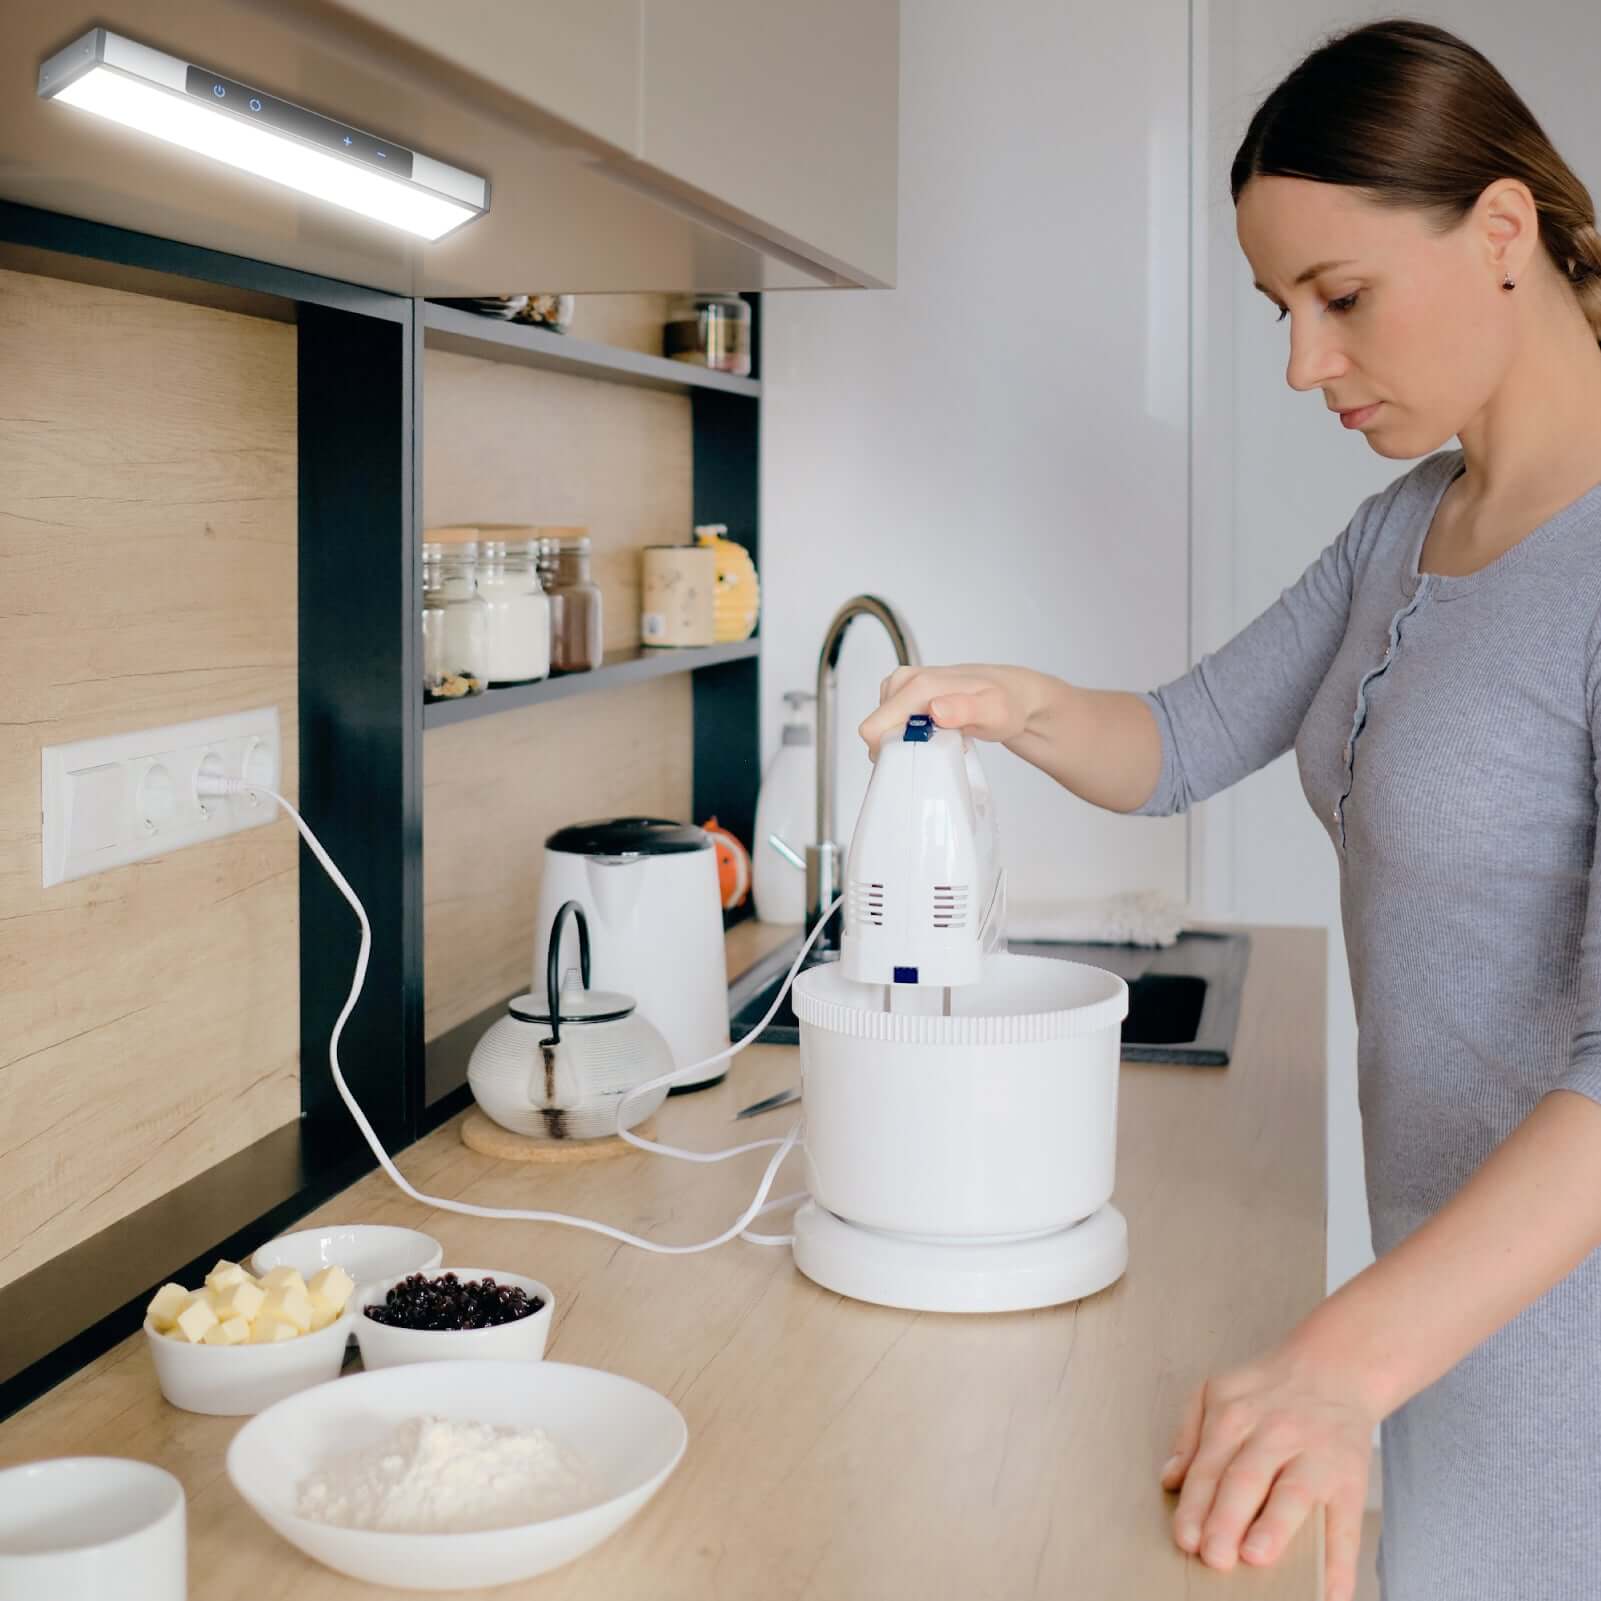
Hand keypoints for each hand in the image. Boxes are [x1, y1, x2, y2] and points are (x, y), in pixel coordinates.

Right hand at [857, 664, 1050, 754]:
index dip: (892, 752)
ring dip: (906, 742)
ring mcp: (903, 686)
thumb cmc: (1004, 703)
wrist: (1013, 694)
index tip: (921, 757)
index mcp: (918, 685)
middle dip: (899, 747)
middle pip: (876, 730)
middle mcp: (905, 681)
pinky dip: (909, 734)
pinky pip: (893, 723)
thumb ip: (964, 709)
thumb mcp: (992, 711)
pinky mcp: (906, 694)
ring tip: (937, 740)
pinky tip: (934, 733)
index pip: (874, 728)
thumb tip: (935, 708)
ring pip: (883, 728)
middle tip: (934, 748)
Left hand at [1160, 1339, 1380, 1600]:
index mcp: (1236, 1415)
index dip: (1196, 1503)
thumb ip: (1190, 1434)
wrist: (1335, 1368)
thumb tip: (1169, 1479)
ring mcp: (1316, 1456)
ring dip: (1275, 1527)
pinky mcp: (1351, 1480)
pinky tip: (1329, 1592)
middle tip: (1213, 1555)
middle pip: (1247, 1478)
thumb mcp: (1217, 1392)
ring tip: (1255, 1556)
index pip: (1210, 1465)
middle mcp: (1276, 1434)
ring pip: (1293, 1493)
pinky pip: (1345, 1526)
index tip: (1185, 1538)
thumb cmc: (1268, 1390)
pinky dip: (1339, 1563)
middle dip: (1226, 1518)